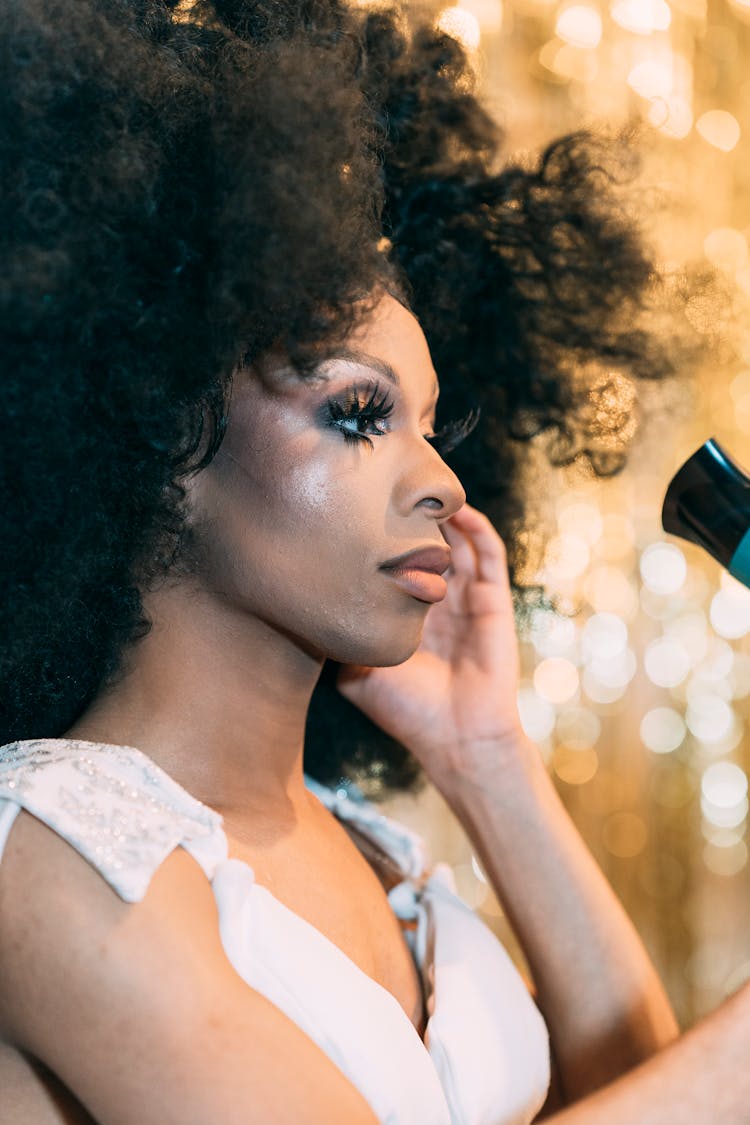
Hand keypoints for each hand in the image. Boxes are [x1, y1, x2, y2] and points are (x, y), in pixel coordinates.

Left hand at [337, 504, 526, 789]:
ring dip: (443, 516)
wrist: (456, 738)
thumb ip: (340, 639)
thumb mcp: (357, 671)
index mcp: (406, 614)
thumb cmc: (407, 711)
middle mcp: (437, 601)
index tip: (354, 511)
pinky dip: (477, 529)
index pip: (392, 563)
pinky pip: (490, 556)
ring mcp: (467, 599)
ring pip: (457, 542)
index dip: (377, 538)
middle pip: (425, 545)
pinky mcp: (494, 602)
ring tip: (423, 488)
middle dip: (409, 517)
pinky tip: (459, 511)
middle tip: (388, 485)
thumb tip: (305, 608)